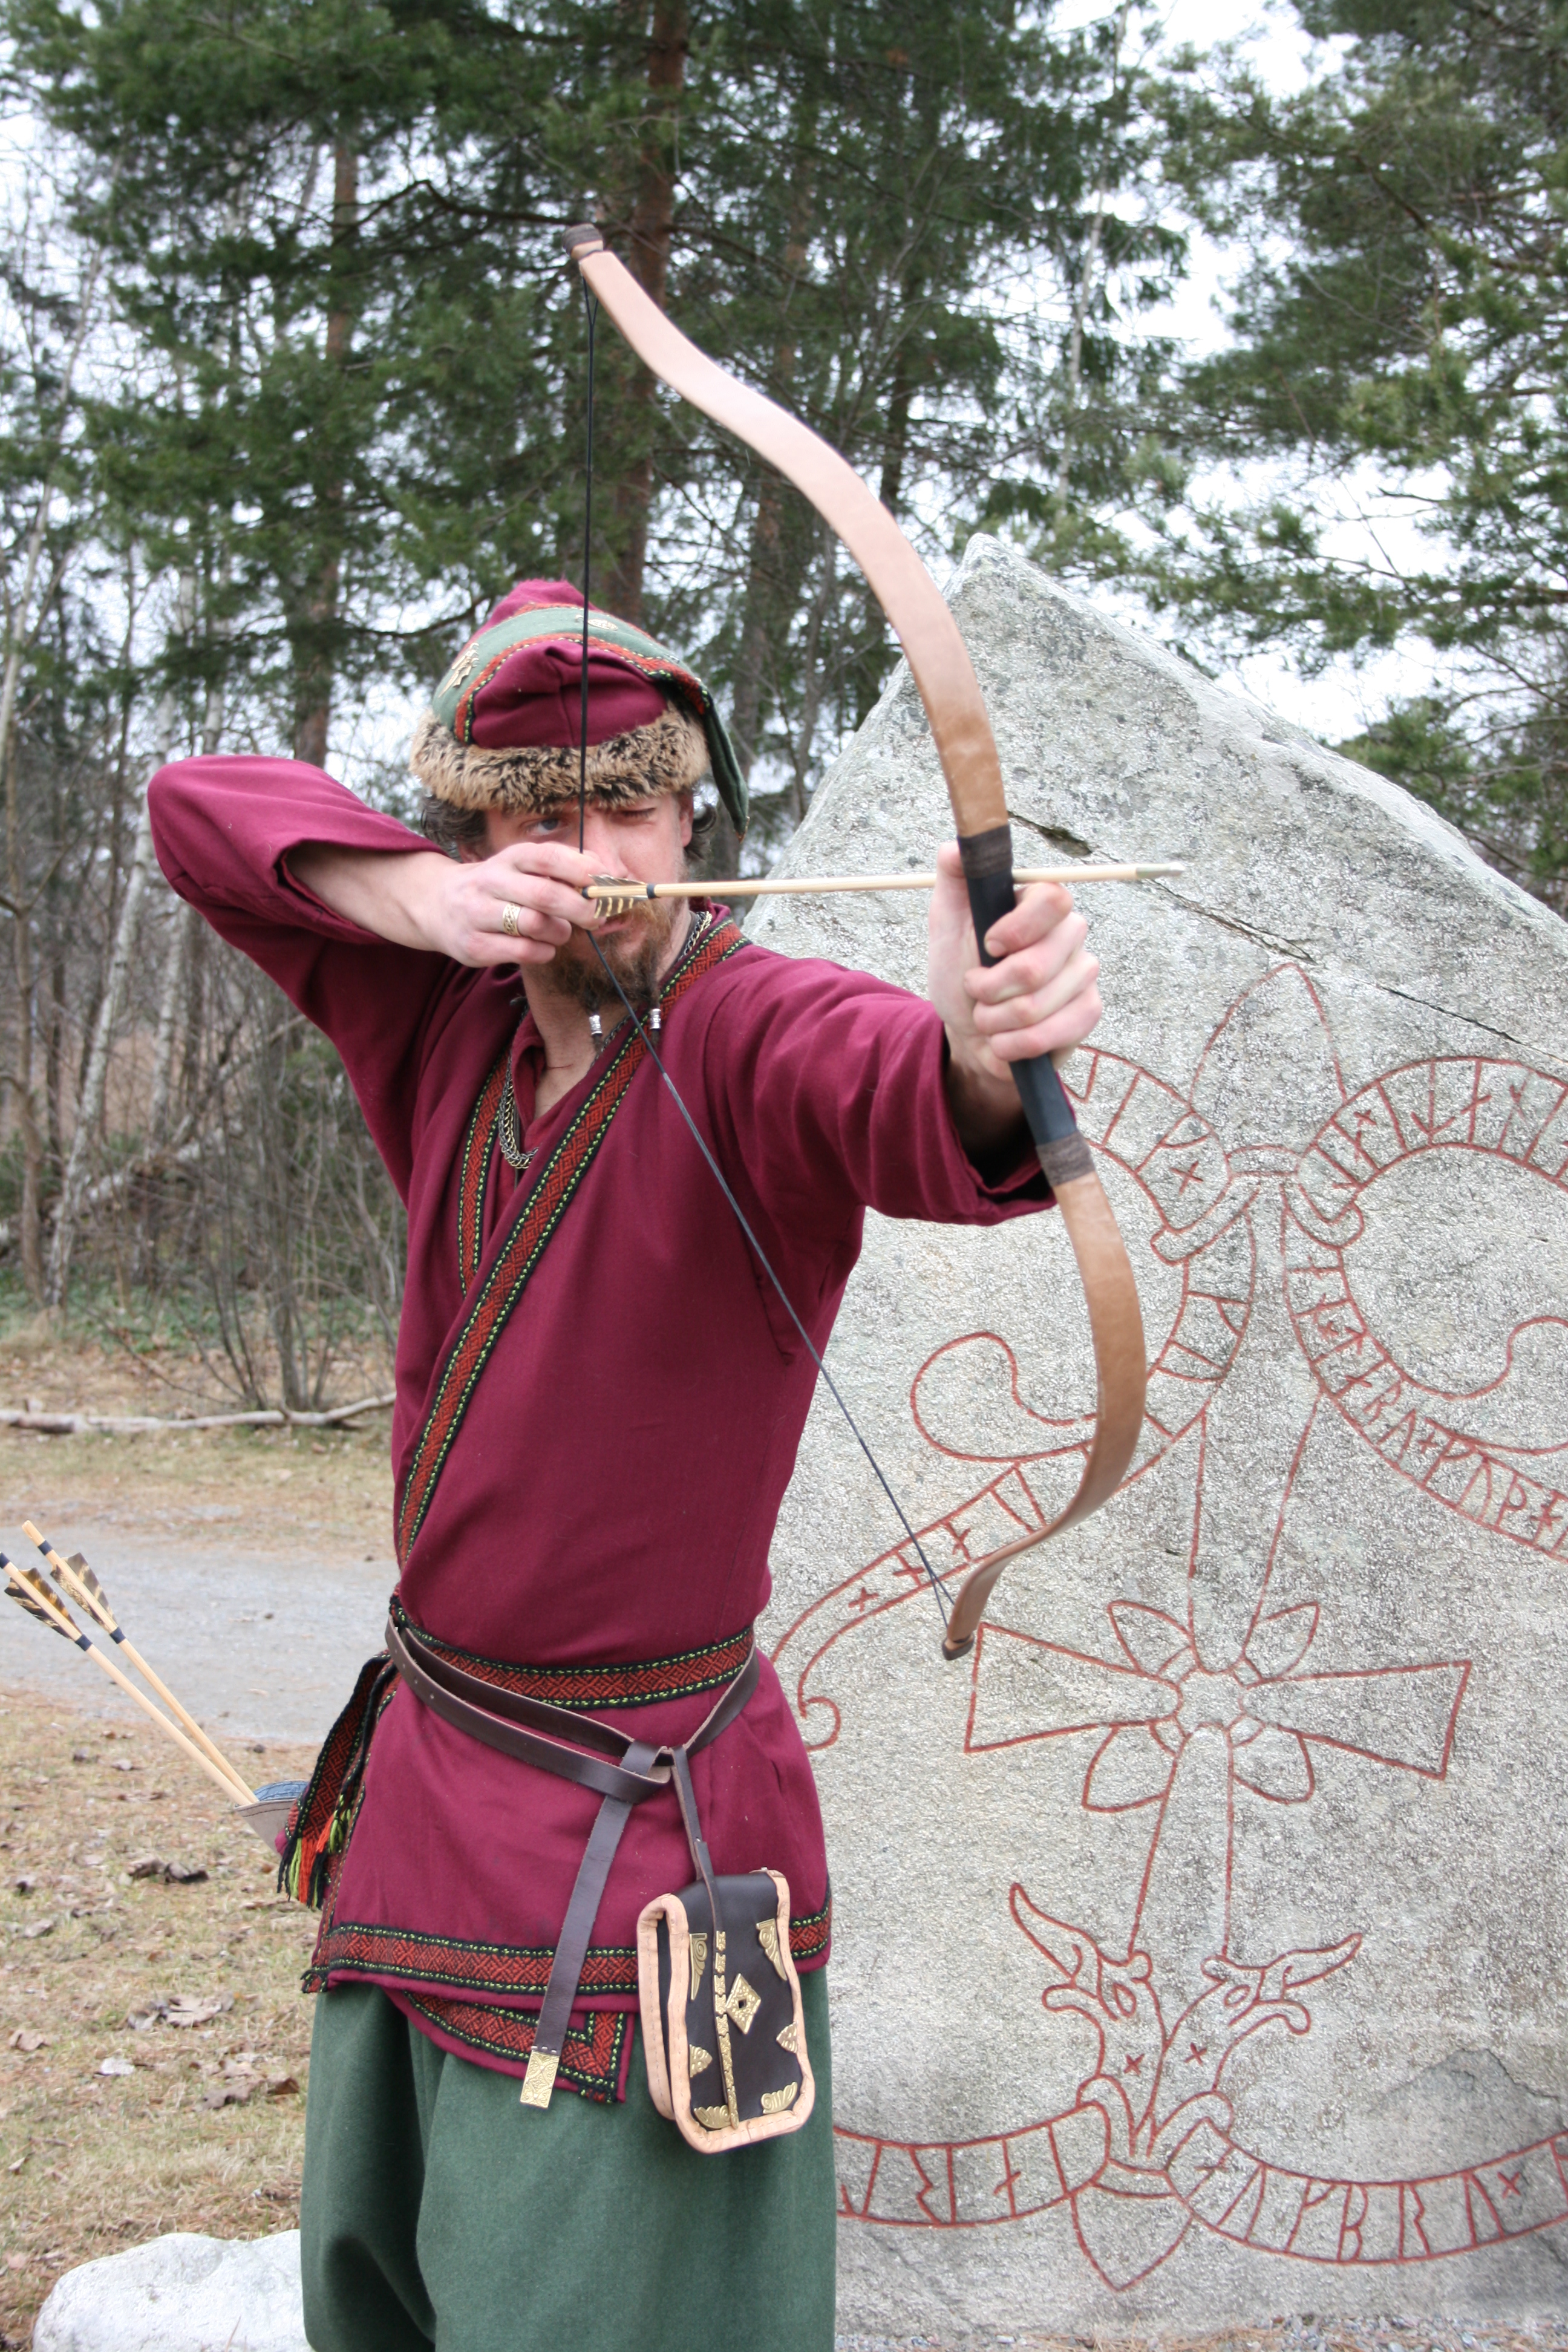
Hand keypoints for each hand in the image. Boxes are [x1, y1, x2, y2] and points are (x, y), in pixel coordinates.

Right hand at [289, 839, 602, 965]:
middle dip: (581, 909)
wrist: (436, 904)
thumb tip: (610, 877)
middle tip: (596, 917)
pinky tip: (544, 947)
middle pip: (546, 895)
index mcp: (508, 857)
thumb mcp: (521, 868)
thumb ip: (560, 870)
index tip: (606, 883)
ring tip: (562, 932)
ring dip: (560, 932)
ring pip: (534, 925)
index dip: (582, 869)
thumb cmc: (497, 887)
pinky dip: (544, 952)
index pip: (548, 857)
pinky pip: (522, 952)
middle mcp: (490, 881)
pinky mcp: (473, 946)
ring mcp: (478, 914)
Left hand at [928, 842, 1102, 1151]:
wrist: (969, 1033)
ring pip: (1036, 1005)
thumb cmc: (960, 973)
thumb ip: (955, 879)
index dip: (1017, 929)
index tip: (989, 944)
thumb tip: (958, 846)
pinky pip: (1051, 1033)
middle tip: (976, 990)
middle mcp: (1071, 934)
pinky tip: (1005, 1040)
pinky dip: (1013, 1044)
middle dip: (989, 989)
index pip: (1053, 900)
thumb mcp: (947, 922)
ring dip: (994, 1020)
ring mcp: (1084, 973)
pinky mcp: (1088, 1012)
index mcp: (1040, 904)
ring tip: (988, 1016)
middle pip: (1037, 965)